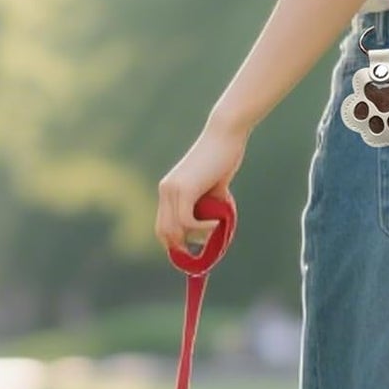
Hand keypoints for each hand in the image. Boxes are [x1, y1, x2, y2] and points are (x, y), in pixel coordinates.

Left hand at [155, 116, 247, 256]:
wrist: (225, 134)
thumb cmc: (223, 157)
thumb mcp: (213, 188)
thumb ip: (209, 207)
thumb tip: (213, 228)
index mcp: (168, 190)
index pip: (162, 227)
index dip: (174, 244)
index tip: (192, 253)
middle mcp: (166, 190)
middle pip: (164, 232)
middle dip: (182, 248)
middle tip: (202, 252)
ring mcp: (172, 189)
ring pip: (174, 229)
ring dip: (195, 237)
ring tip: (215, 230)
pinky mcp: (184, 189)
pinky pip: (187, 221)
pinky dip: (202, 228)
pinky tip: (217, 223)